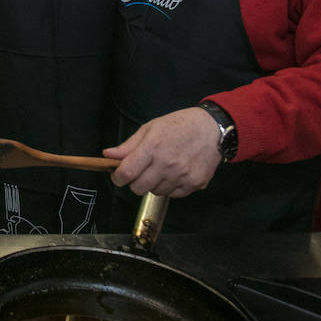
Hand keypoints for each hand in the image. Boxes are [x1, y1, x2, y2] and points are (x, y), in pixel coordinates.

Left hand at [101, 107, 222, 196]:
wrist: (213, 129)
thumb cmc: (180, 125)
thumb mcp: (151, 128)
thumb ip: (129, 145)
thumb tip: (108, 155)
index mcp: (152, 147)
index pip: (126, 173)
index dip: (117, 178)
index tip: (118, 176)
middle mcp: (167, 164)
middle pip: (138, 188)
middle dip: (134, 182)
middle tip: (141, 171)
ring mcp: (182, 176)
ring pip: (155, 192)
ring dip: (154, 184)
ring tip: (163, 167)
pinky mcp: (194, 184)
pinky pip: (173, 195)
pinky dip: (170, 187)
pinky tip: (176, 172)